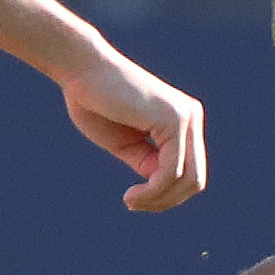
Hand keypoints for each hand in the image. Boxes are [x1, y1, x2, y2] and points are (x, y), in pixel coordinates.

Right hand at [59, 52, 206, 210]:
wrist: (79, 69)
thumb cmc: (93, 102)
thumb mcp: (128, 144)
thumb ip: (149, 163)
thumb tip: (165, 190)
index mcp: (182, 121)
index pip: (189, 172)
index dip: (164, 196)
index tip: (133, 201)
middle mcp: (191, 117)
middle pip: (195, 179)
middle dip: (166, 201)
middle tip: (133, 205)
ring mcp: (186, 117)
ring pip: (188, 179)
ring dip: (159, 200)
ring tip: (131, 202)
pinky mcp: (175, 119)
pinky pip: (172, 170)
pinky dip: (153, 191)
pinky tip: (131, 195)